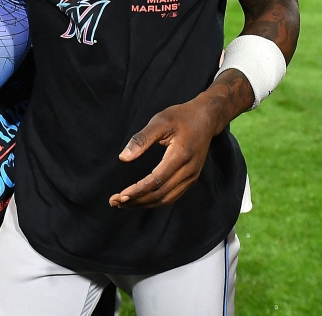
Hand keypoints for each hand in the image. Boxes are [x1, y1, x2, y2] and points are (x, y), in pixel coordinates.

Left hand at [110, 71, 254, 208]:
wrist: (206, 118)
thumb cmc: (181, 117)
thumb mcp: (160, 121)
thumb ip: (141, 139)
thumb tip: (123, 158)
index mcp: (181, 155)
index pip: (156, 180)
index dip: (138, 190)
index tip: (120, 196)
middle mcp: (189, 170)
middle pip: (161, 194)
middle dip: (137, 200)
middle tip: (115, 202)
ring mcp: (192, 176)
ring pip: (166, 199)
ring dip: (144, 203)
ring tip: (124, 203)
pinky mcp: (191, 178)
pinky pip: (172, 196)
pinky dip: (155, 201)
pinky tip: (140, 199)